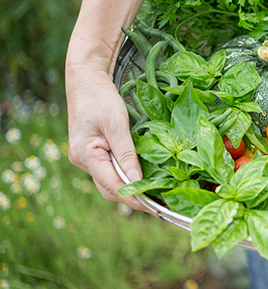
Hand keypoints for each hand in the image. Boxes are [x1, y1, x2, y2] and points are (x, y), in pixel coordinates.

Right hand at [66, 62, 147, 211]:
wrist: (86, 80)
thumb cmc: (100, 98)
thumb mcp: (117, 124)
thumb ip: (126, 153)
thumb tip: (136, 181)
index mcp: (85, 155)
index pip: (112, 186)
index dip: (135, 198)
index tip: (156, 208)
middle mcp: (83, 161)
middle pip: (111, 189)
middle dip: (135, 199)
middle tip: (162, 206)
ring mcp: (88, 159)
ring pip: (111, 183)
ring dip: (133, 190)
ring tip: (158, 197)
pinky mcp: (96, 153)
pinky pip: (112, 172)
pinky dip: (128, 177)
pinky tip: (146, 180)